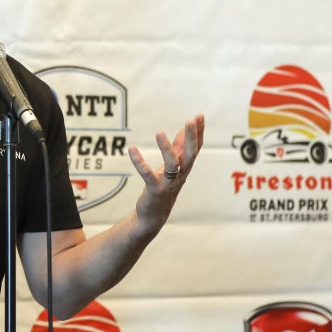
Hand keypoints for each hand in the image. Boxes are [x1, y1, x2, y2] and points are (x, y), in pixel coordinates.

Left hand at [127, 114, 204, 237]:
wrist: (153, 215)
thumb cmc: (164, 188)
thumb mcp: (173, 167)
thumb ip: (179, 150)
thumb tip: (184, 131)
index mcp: (185, 168)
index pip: (195, 148)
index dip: (198, 133)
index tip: (200, 116)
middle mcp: (180, 175)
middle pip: (190, 155)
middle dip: (191, 138)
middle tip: (190, 120)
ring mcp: (169, 183)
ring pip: (172, 164)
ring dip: (167, 148)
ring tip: (159, 132)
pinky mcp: (155, 190)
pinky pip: (148, 175)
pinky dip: (140, 163)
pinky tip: (132, 150)